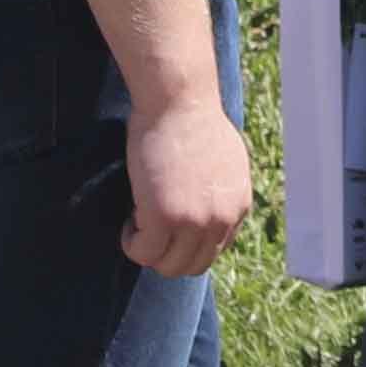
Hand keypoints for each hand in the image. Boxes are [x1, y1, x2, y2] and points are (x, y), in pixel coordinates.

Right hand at [122, 98, 253, 278]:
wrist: (179, 100)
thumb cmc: (192, 119)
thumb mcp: (224, 160)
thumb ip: (219, 189)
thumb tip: (204, 203)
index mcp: (237, 207)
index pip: (213, 250)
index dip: (185, 242)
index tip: (167, 221)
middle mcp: (221, 219)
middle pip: (193, 265)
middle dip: (167, 254)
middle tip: (148, 227)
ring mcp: (195, 221)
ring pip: (168, 265)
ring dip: (148, 251)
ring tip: (136, 222)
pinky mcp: (164, 217)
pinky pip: (144, 253)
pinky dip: (131, 244)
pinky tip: (128, 220)